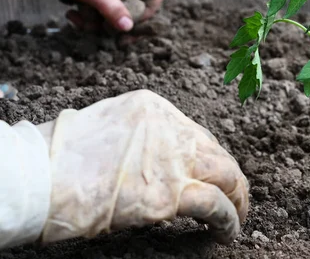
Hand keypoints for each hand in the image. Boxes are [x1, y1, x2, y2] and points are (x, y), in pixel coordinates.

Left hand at [3, 0, 165, 31]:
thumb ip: (110, 7)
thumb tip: (129, 27)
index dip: (148, 12)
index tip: (129, 22)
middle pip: (137, 8)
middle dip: (117, 22)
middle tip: (102, 29)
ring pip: (117, 13)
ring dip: (98, 22)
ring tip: (77, 17)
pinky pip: (102, 10)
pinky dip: (89, 17)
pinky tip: (72, 13)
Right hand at [35, 90, 248, 243]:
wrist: (41, 176)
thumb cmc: (61, 157)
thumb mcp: (108, 128)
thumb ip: (141, 139)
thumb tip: (160, 163)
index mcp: (155, 109)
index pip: (197, 134)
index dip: (209, 160)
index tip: (213, 177)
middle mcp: (171, 128)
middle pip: (216, 152)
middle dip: (231, 178)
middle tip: (235, 198)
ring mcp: (173, 159)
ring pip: (226, 175)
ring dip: (237, 198)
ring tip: (237, 216)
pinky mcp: (171, 193)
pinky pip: (215, 204)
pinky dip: (228, 218)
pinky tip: (228, 231)